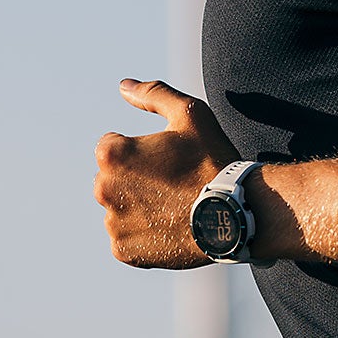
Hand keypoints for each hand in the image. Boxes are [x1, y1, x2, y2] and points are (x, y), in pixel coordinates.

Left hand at [94, 79, 235, 268]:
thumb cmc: (212, 160)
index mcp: (111, 154)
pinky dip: (144, 236)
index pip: (113, 147)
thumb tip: (124, 86)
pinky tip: (170, 228)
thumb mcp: (190, 114)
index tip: (168, 161)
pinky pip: (127, 239)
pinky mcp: (124, 252)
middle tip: (173, 185)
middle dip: (136, 180)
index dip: (142, 152)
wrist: (234, 213)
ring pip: (120, 209)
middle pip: (113, 179)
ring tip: (174, 208)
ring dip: (139, 207)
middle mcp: (103, 188)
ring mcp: (113, 223)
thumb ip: (153, 94)